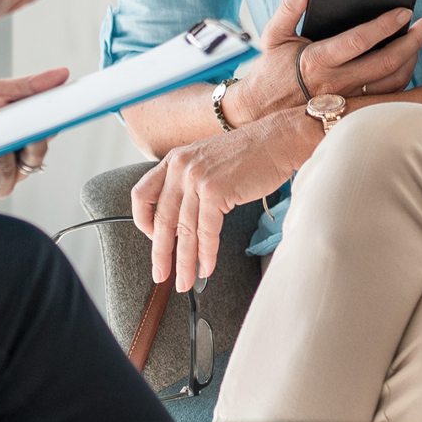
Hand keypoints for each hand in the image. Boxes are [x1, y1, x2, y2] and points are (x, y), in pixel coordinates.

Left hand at [0, 66, 68, 196]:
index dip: (61, 119)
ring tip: (12, 137)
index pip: (51, 125)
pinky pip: (8, 180)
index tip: (72, 109)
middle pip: (43, 147)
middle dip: (43, 136)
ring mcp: (7, 169)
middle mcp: (19, 150)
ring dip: (24, 150)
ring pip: (30, 164)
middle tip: (39, 125)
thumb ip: (28, 87)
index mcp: (24, 127)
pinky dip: (5, 165)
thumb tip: (62, 74)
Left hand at [131, 111, 321, 294]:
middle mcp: (180, 168)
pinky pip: (206, 232)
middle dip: (160, 253)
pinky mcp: (216, 191)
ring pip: (184, 230)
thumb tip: (184, 219)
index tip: (151, 239)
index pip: (141, 194)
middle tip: (161, 275)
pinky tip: (207, 268)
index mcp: (174, 160)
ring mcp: (196, 179)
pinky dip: (206, 254)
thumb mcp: (208, 161)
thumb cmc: (251, 153)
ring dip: (184, 262)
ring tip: (184, 281)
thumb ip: (190, 183)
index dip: (142, 221)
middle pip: (161, 219)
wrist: (279, 139)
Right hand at [220, 0, 421, 126]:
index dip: (385, 25)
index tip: (404, 11)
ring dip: (411, 59)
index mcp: (318, 60)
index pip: (359, 41)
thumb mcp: (272, 35)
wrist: (262, 111)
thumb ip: (289, 8)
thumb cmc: (270, 71)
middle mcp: (337, 82)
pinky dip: (402, 77)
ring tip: (418, 39)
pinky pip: (387, 95)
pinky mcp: (354, 108)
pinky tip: (406, 61)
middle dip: (412, 41)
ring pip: (392, 82)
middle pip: (386, 63)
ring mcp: (348, 98)